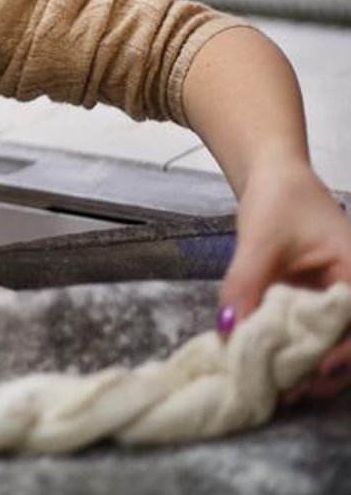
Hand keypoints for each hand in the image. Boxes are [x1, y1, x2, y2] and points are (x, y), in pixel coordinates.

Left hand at [220, 165, 350, 400]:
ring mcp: (335, 299)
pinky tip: (268, 365)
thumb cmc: (279, 198)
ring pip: (330, 344)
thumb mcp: (260, 240)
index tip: (314, 370)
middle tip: (287, 391)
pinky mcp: (314, 303)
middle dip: (322, 371)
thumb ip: (245, 284)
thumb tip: (227, 329)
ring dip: (306, 366)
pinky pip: (309, 333)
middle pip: (349, 343)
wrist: (273, 176)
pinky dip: (292, 349)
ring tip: (276, 387)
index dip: (344, 354)